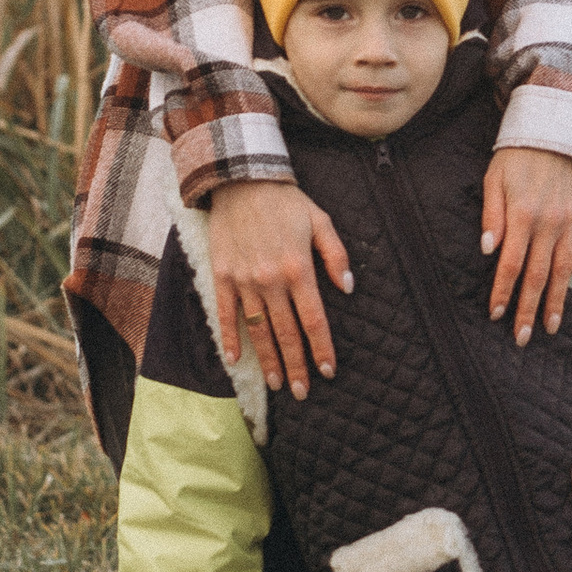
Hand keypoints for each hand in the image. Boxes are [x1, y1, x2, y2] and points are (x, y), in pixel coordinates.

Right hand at [207, 179, 352, 394]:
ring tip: (276, 383)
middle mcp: (271, 280)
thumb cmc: (286, 201)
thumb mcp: (321, 221)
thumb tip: (348, 287)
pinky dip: (231, 339)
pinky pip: (226, 314)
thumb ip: (336, 255)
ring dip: (268, 359)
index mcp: (299, 269)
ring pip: (258, 330)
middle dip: (295, 365)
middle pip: (286, 333)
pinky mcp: (222, 276)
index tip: (327, 371)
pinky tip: (236, 360)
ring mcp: (244, 280)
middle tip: (301, 391)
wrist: (242, 180)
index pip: (313, 320)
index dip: (321, 348)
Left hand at [481, 147, 571, 345]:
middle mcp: (549, 223)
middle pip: (537, 276)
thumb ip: (491, 216)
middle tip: (522, 338)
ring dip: (556, 301)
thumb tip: (488, 251)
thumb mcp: (493, 180)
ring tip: (551, 326)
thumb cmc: (516, 157)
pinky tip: (565, 285)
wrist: (555, 130)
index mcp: (522, 215)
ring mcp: (571, 221)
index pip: (510, 265)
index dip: (503, 292)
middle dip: (528, 310)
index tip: (497, 315)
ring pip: (562, 270)